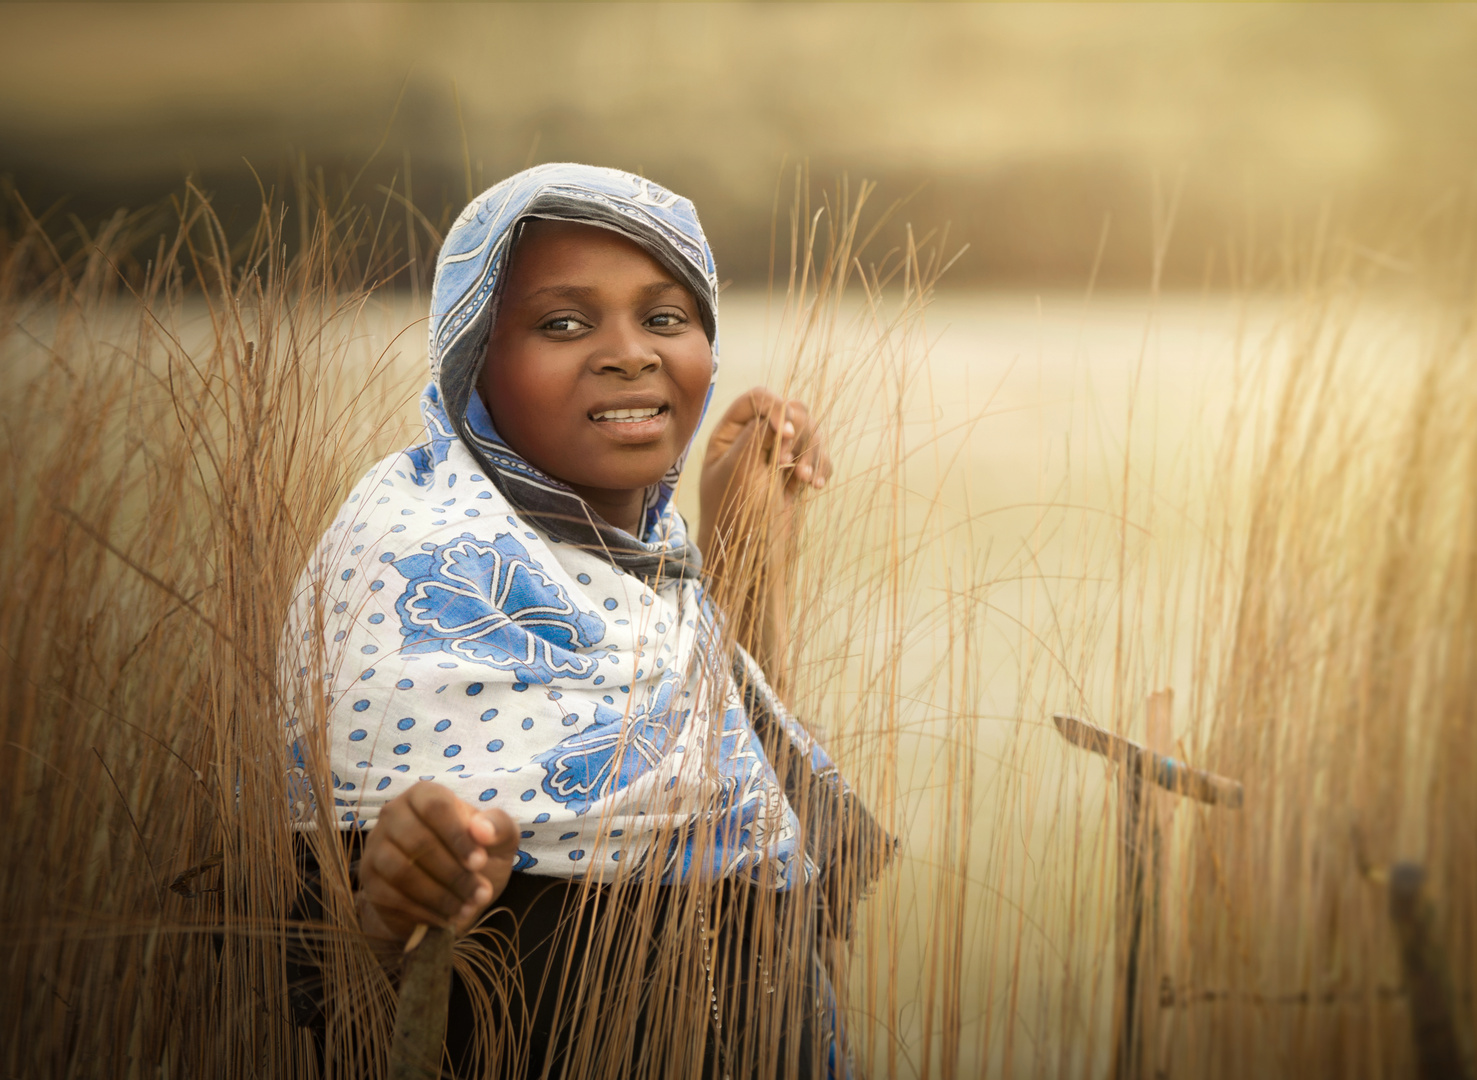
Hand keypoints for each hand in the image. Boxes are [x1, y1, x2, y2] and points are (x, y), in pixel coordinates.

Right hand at [356, 781, 518, 945]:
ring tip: (467, 908)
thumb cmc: (475, 856)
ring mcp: (377, 847)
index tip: (480, 863)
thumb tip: (482, 830)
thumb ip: (499, 827)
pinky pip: (391, 897)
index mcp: (424, 795)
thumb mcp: (499, 840)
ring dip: (439, 895)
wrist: (449, 893)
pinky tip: (447, 918)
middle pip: (418, 841)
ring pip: (402, 871)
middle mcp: (393, 814)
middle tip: (481, 894)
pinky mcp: (370, 880)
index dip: (458, 836)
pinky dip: (423, 911)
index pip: (435, 807)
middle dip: (454, 873)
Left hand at [698, 387, 830, 557]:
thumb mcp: (741, 470)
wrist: (748, 559)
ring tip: (807, 482)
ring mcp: (776, 457)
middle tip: (788, 466)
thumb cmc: (734, 515)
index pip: (757, 399)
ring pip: (808, 433)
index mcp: (729, 434)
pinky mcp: (794, 475)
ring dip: (813, 453)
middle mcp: (753, 440)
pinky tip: (816, 486)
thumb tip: (784, 409)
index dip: (776, 409)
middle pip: (790, 412)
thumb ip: (759, 435)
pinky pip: (818, 456)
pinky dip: (821, 467)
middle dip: (798, 435)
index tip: (787, 433)